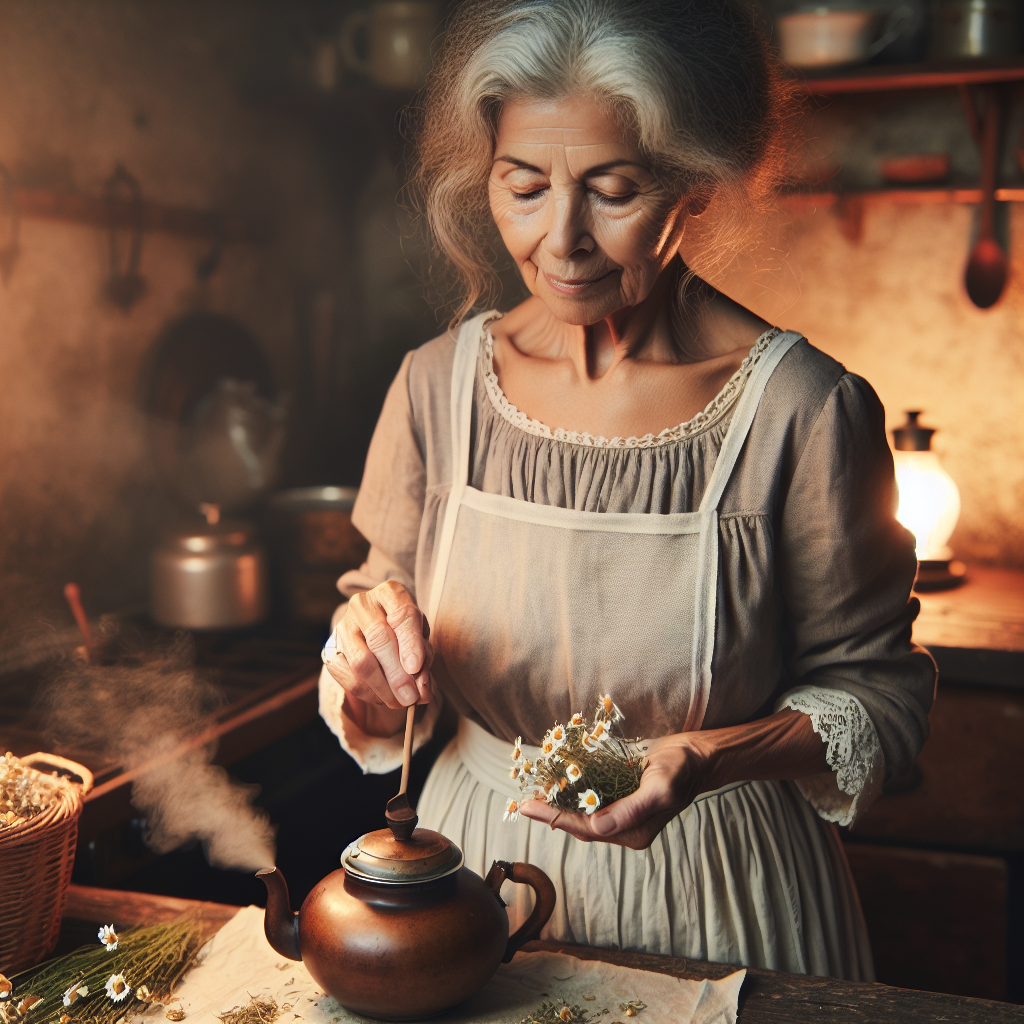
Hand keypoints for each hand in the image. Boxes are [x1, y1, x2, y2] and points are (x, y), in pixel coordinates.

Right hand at [323, 581, 432, 711]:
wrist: (373, 627)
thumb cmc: (404, 631)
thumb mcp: (421, 636)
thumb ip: (424, 659)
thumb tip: (422, 691)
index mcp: (390, 593)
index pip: (402, 615)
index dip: (409, 643)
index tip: (415, 667)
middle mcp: (363, 605)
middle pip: (379, 640)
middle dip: (397, 674)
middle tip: (410, 697)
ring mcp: (343, 626)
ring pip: (361, 662)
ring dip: (383, 688)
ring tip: (400, 702)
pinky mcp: (330, 648)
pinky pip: (348, 677)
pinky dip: (369, 693)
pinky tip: (383, 697)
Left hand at [519, 733, 711, 849]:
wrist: (697, 756)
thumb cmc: (681, 770)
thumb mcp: (660, 788)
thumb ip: (631, 810)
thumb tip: (598, 827)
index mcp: (632, 832)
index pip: (585, 828)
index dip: (554, 817)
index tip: (527, 807)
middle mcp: (624, 827)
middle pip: (579, 823)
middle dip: (550, 812)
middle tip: (522, 801)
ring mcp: (622, 812)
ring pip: (582, 811)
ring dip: (558, 802)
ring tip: (533, 792)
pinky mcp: (620, 796)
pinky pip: (590, 797)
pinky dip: (572, 791)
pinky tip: (556, 781)